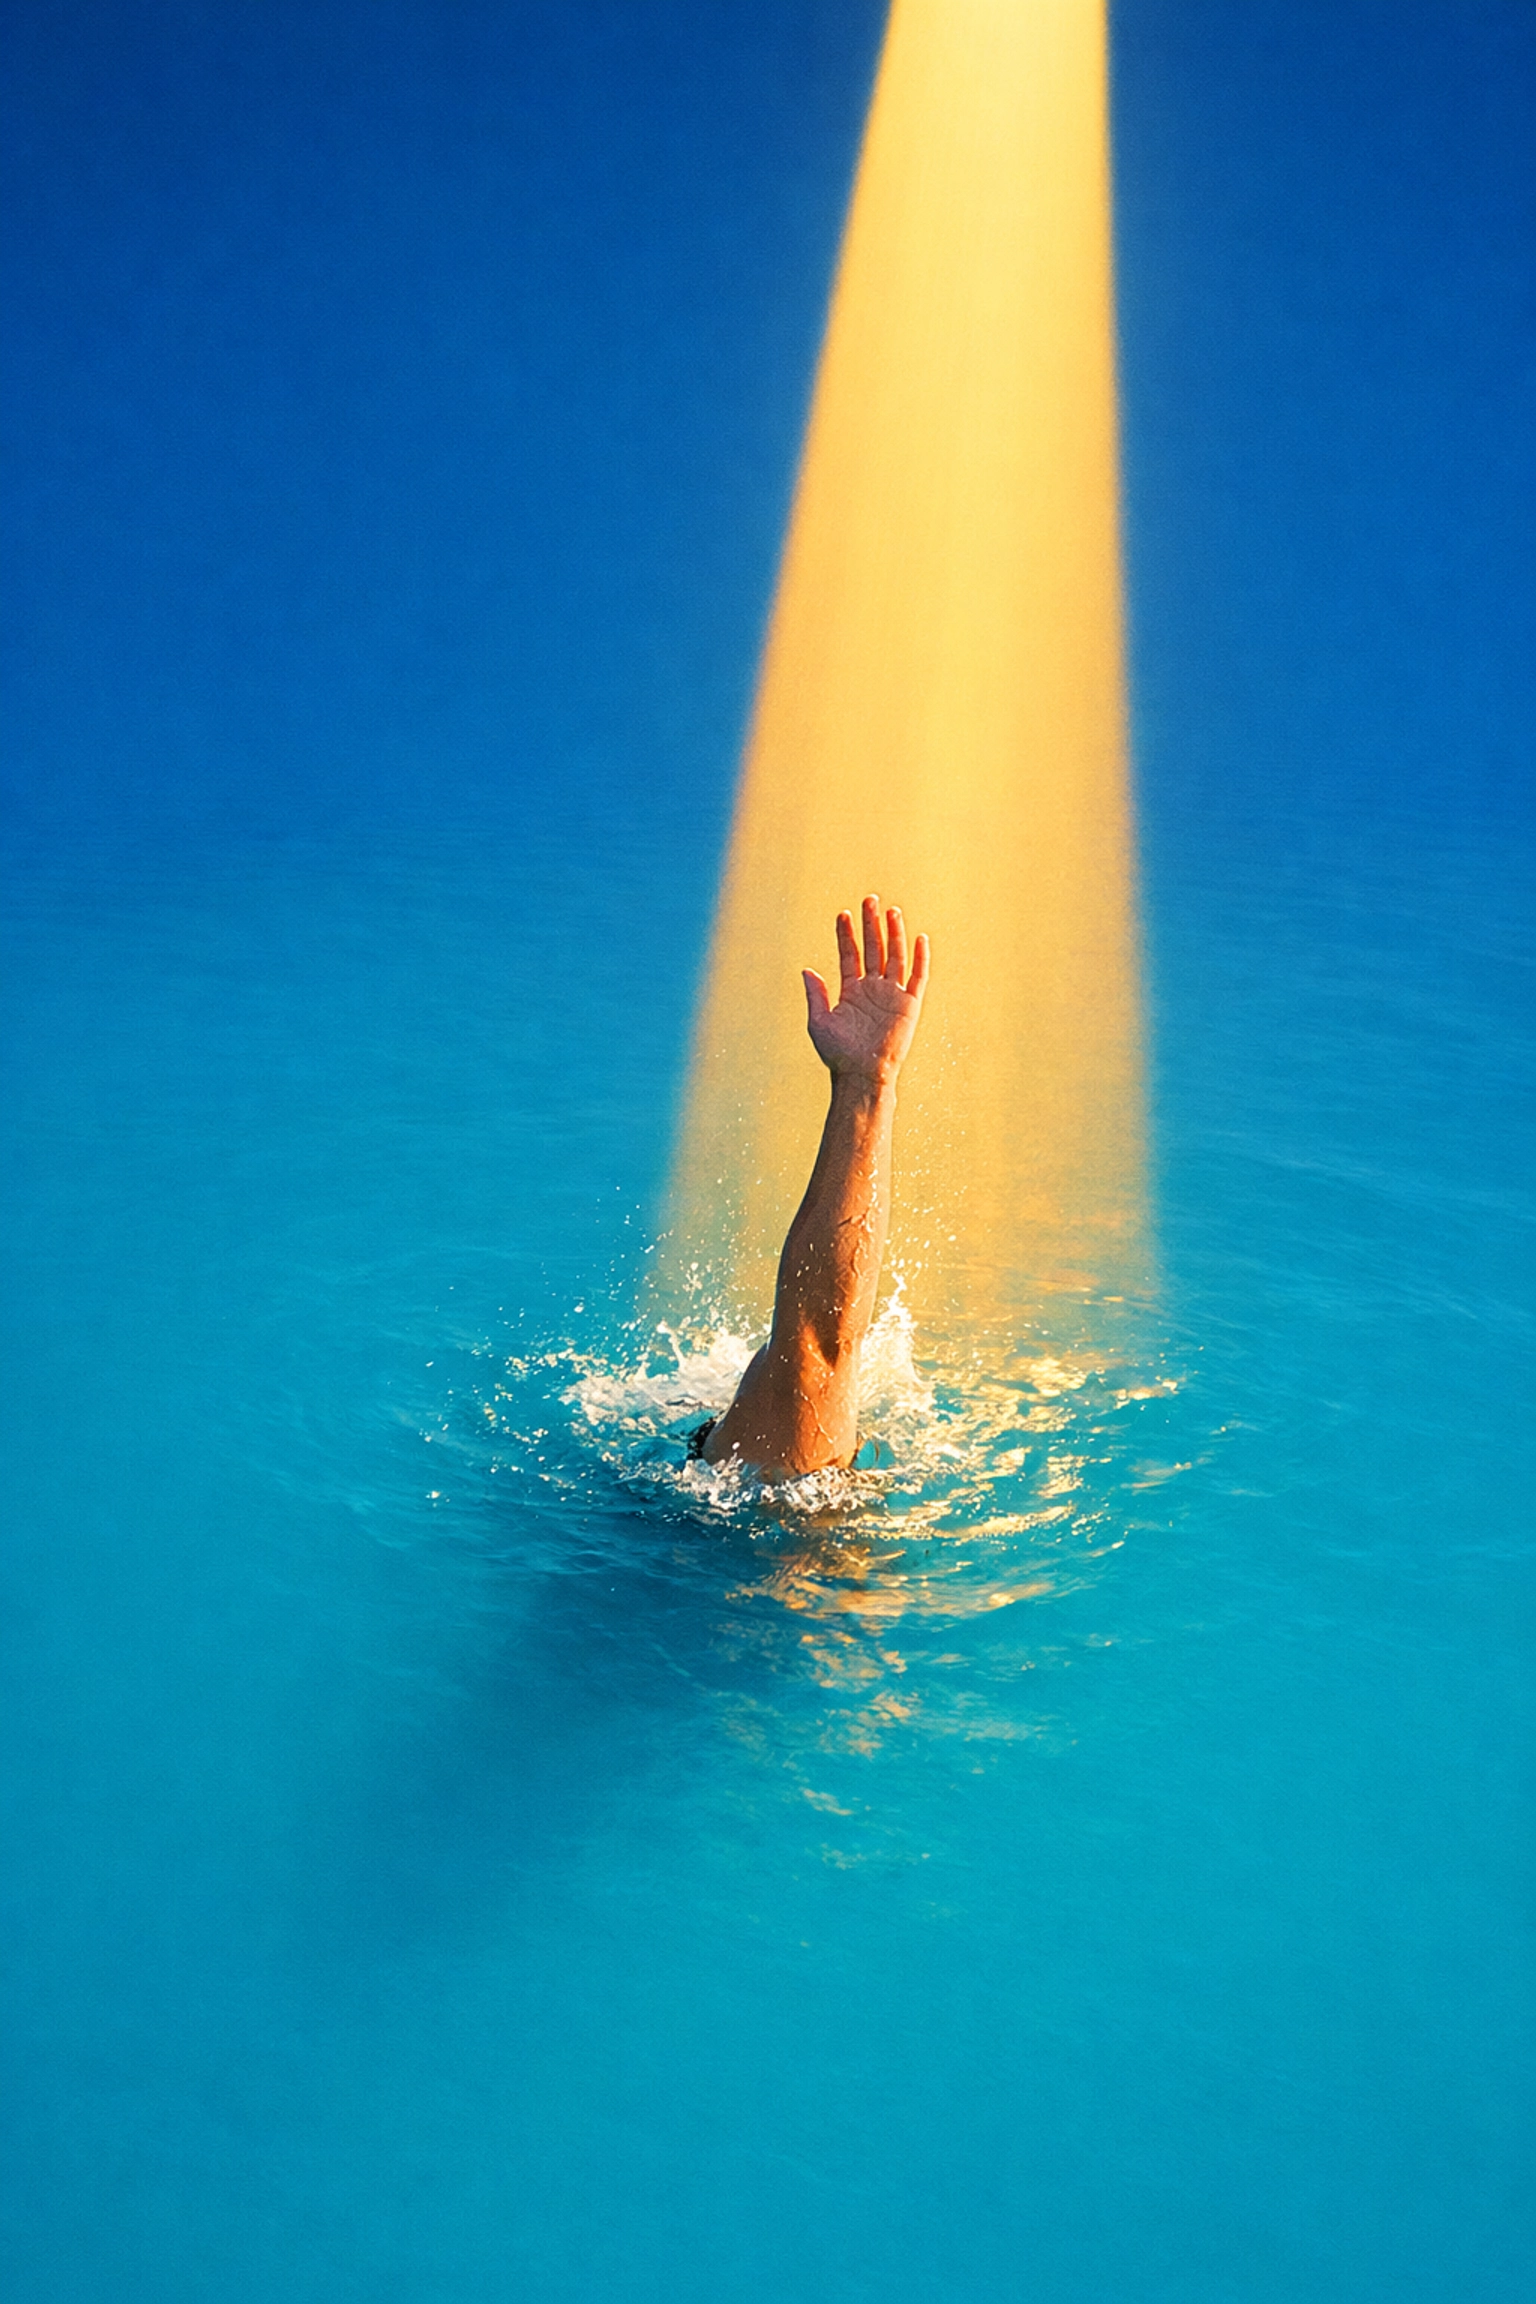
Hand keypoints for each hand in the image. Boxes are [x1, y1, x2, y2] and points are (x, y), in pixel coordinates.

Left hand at [802, 896, 929, 1085]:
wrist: (862, 1075)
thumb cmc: (838, 1054)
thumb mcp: (819, 1022)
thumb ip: (816, 995)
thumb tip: (807, 970)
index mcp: (851, 991)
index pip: (850, 954)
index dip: (846, 934)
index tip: (843, 914)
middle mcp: (872, 988)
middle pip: (873, 948)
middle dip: (871, 925)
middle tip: (869, 900)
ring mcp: (892, 994)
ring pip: (895, 956)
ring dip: (893, 934)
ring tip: (891, 911)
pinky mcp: (909, 1004)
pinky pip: (917, 977)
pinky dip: (919, 958)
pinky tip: (919, 938)